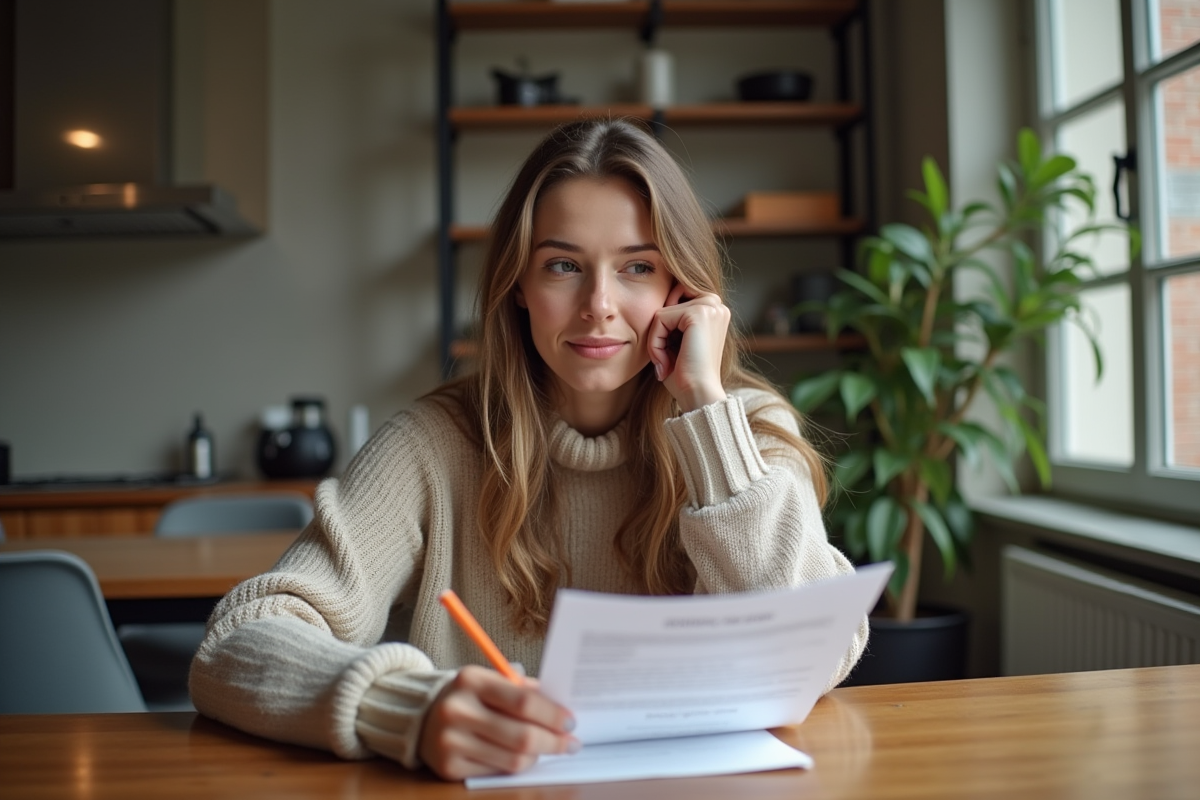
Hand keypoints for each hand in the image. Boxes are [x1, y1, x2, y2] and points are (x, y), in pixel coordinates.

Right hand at [418, 666, 578, 780]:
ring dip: (538, 756)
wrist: (422, 717)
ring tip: (548, 749)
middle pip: (522, 736)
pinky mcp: (449, 767)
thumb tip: (561, 708)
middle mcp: (457, 710)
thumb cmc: (469, 697)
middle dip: (554, 742)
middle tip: (571, 743)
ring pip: (513, 760)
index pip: (523, 701)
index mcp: (471, 680)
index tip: (571, 721)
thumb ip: (523, 690)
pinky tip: (521, 757)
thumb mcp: (491, 681)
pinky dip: (515, 766)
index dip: (553, 715)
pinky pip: (497, 772)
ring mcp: (450, 741)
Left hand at [648, 283, 729, 411]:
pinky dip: (655, 342)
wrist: (698, 395)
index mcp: (715, 311)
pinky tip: (666, 361)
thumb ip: (671, 319)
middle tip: (666, 358)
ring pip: (662, 312)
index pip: (675, 300)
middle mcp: (717, 306)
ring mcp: (710, 307)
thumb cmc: (685, 375)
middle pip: (668, 302)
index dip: (665, 326)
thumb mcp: (677, 341)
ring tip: (666, 361)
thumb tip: (658, 301)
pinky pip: (660, 318)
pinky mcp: (698, 314)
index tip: (671, 354)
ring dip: (657, 339)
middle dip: (660, 330)